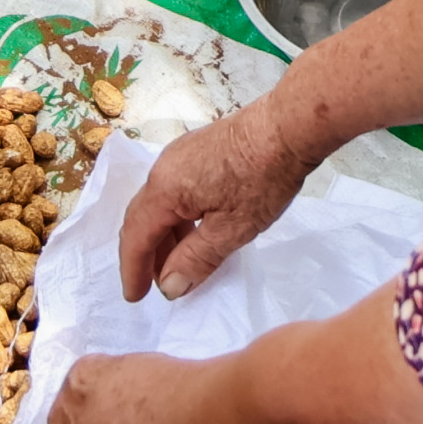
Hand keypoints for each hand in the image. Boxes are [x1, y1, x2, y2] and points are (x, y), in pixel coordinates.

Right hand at [118, 98, 306, 300]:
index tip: (135, 298)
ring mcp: (179, 155)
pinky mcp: (197, 149)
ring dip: (164, 236)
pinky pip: (173, 189)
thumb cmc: (263, 179)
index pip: (136, 236)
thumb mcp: (231, 229)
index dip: (133, 270)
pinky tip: (196, 230)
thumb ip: (196, 260)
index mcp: (164, 189)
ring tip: (179, 263)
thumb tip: (169, 287)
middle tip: (156, 285)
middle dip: (146, 255)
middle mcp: (163, 169)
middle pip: (141, 218)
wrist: (289, 125)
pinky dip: (177, 217)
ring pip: (159, 203)